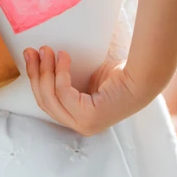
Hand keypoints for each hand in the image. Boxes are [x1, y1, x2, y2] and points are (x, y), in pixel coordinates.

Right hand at [24, 46, 152, 135]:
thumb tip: (49, 57)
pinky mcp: (88, 117)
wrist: (144, 74)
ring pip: (51, 97)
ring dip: (45, 71)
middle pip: (45, 101)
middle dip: (35, 74)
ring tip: (47, 50)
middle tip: (32, 51)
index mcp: (78, 118)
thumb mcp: (89, 77)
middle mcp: (79, 126)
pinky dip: (60, 72)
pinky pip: (64, 93)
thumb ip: (70, 78)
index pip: (48, 102)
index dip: (36, 79)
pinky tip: (64, 55)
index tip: (32, 57)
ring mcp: (84, 124)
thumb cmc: (121, 73)